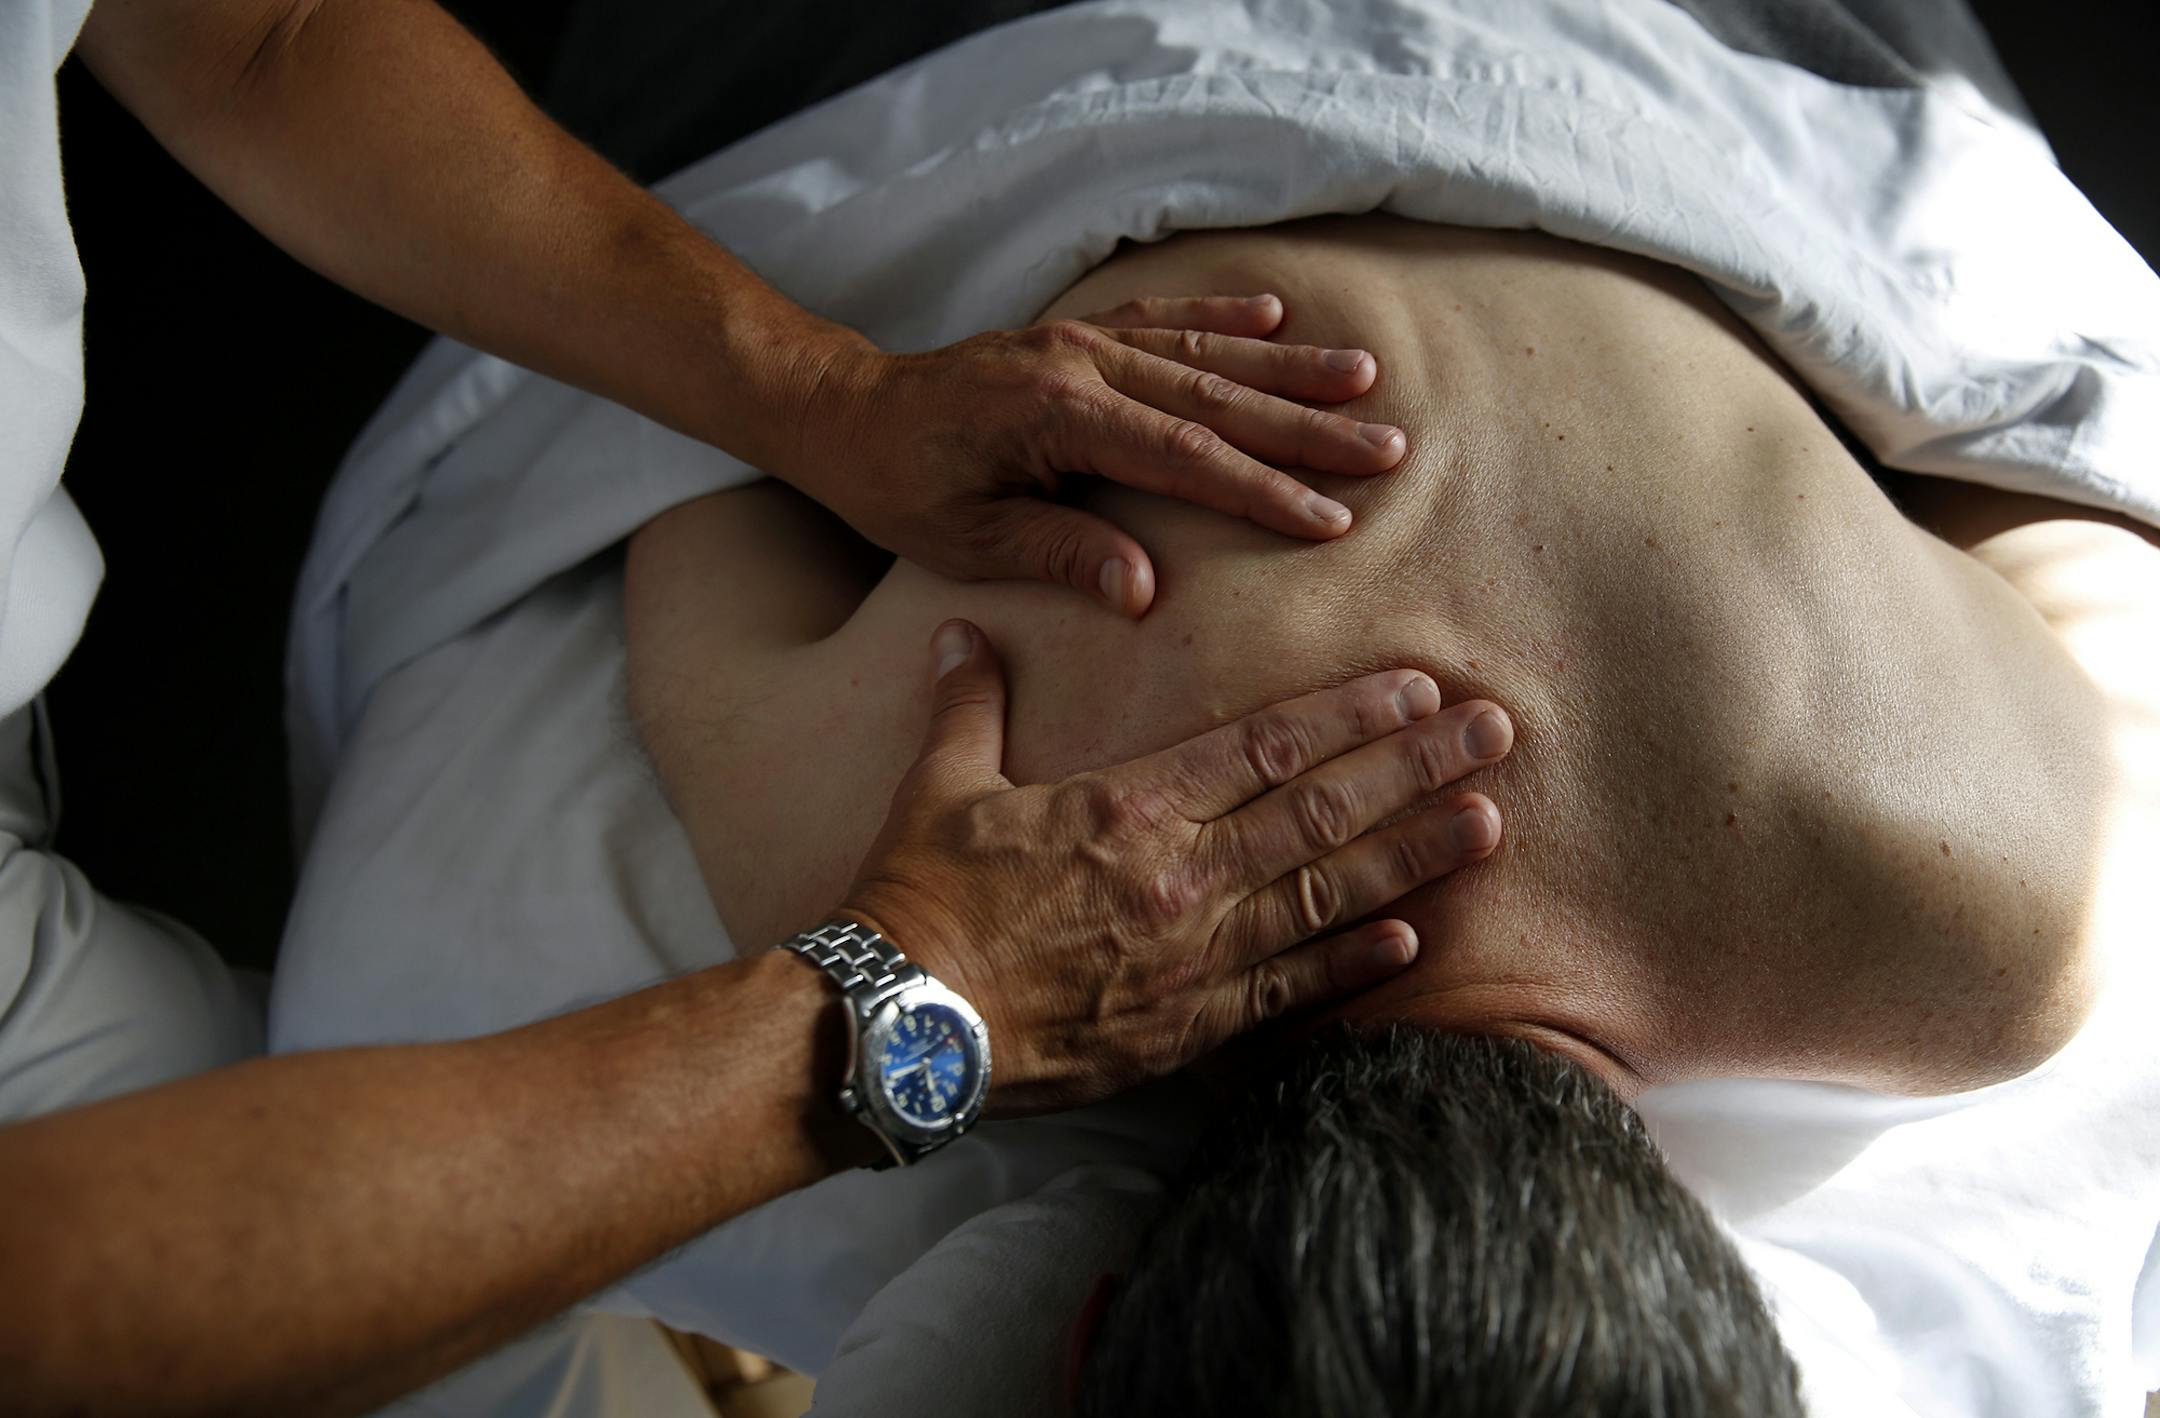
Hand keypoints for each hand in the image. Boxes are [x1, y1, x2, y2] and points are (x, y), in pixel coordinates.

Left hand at [790, 296, 1407, 616]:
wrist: (843, 411)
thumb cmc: (898, 487)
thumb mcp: (966, 540)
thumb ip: (1058, 555)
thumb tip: (1146, 591)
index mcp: (1054, 415)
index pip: (1182, 458)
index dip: (1262, 491)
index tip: (1331, 518)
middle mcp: (1079, 363)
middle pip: (1214, 399)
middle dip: (1306, 427)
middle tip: (1388, 448)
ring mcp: (1081, 339)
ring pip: (1203, 353)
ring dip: (1286, 370)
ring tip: (1364, 380)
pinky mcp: (1076, 332)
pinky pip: (1162, 320)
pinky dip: (1221, 318)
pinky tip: (1276, 319)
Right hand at [840, 621, 1512, 1115]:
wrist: (904, 1022)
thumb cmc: (918, 898)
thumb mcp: (937, 787)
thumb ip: (967, 706)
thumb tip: (959, 635)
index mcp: (1130, 805)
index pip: (1268, 745)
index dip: (1352, 712)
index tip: (1418, 686)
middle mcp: (1182, 873)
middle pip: (1325, 807)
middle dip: (1418, 765)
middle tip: (1497, 734)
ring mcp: (1196, 954)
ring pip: (1328, 892)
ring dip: (1414, 854)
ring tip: (1488, 822)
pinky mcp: (1189, 1026)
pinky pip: (1289, 990)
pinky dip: (1353, 965)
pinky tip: (1412, 941)